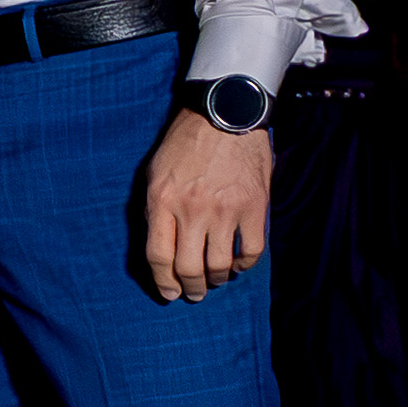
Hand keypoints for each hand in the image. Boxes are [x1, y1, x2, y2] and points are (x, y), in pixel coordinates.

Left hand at [139, 107, 268, 304]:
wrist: (225, 113)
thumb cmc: (185, 142)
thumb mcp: (154, 173)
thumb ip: (154, 210)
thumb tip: (159, 246)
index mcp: (162, 201)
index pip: (158, 257)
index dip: (162, 282)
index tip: (168, 293)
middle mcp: (192, 210)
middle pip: (188, 268)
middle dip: (190, 289)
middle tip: (193, 293)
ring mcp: (225, 210)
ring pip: (219, 265)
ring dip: (216, 280)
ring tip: (214, 280)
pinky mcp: (254, 207)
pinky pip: (251, 251)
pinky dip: (244, 265)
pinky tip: (237, 265)